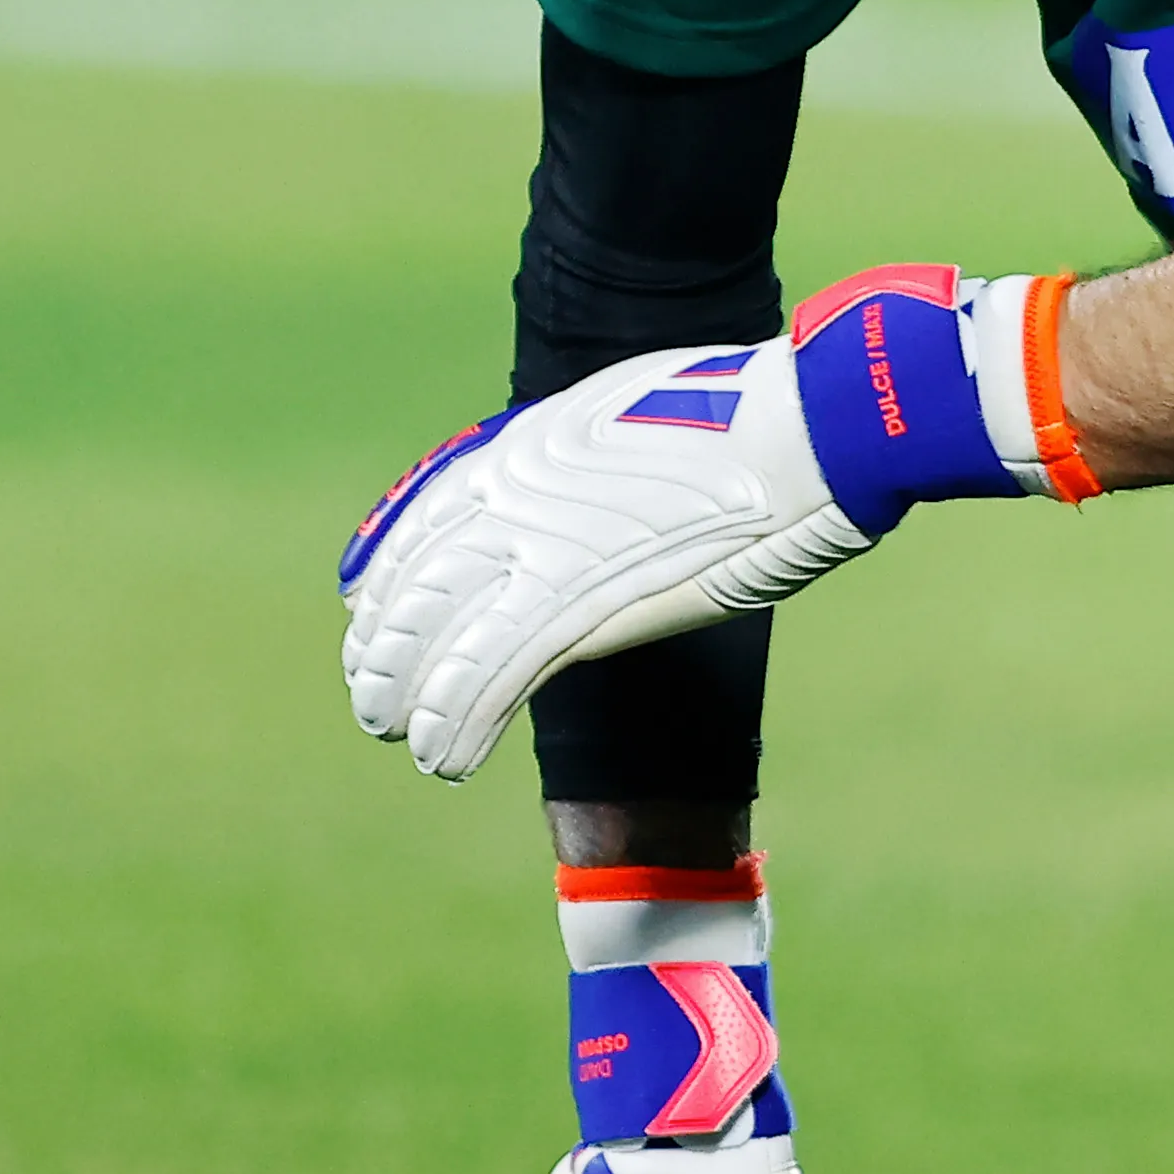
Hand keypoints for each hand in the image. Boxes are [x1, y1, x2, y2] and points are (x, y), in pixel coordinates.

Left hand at [336, 271, 1078, 782]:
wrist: (806, 430)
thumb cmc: (753, 413)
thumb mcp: (643, 412)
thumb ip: (595, 454)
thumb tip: (597, 484)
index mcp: (525, 447)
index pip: (420, 517)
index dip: (387, 572)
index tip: (367, 609)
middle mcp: (513, 498)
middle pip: (413, 587)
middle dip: (383, 650)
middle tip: (372, 696)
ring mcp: (541, 552)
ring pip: (437, 642)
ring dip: (410, 700)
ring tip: (404, 739)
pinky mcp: (578, 607)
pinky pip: (489, 680)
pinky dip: (459, 725)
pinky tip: (446, 760)